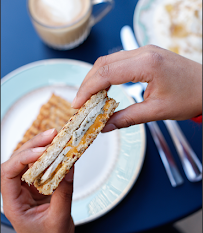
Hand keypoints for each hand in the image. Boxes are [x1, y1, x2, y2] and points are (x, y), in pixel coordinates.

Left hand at [1, 129, 74, 232]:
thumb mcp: (59, 219)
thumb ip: (63, 193)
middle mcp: (16, 192)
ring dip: (41, 147)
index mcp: (13, 204)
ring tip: (55, 137)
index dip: (22, 159)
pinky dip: (50, 157)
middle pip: (17, 162)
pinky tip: (58, 149)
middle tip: (51, 135)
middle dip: (33, 146)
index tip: (41, 152)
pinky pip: (41, 167)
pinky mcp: (38, 186)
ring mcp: (27, 188)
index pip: (7, 174)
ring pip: (28, 162)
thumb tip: (69, 168)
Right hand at [72, 45, 201, 130]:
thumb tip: (104, 127)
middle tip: (80, 103)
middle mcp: (144, 52)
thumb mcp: (156, 112)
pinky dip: (107, 74)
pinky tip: (103, 88)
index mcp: (147, 64)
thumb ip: (126, 118)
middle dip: (87, 83)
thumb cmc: (189, 97)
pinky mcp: (146, 55)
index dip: (88, 89)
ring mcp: (145, 51)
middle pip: (103, 63)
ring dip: (95, 78)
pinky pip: (119, 61)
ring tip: (88, 98)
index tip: (77, 104)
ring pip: (109, 60)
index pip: (106, 73)